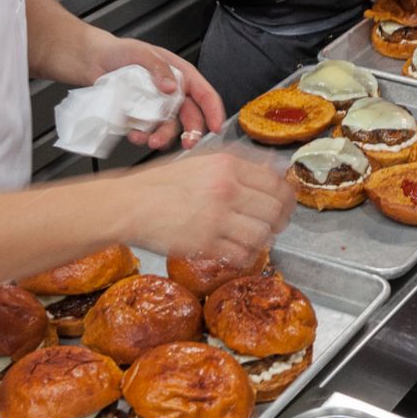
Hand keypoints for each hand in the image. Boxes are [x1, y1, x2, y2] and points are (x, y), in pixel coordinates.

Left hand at [91, 36, 225, 150]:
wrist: (95, 61)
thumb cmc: (121, 52)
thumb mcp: (141, 52)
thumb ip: (158, 67)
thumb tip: (171, 87)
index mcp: (181, 75)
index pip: (205, 94)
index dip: (213, 111)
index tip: (216, 127)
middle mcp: (173, 94)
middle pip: (191, 117)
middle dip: (191, 132)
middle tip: (187, 143)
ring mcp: (158, 108)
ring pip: (169, 128)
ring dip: (163, 137)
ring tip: (150, 140)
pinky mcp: (142, 118)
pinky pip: (148, 132)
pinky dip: (143, 137)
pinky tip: (134, 134)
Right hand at [119, 150, 295, 265]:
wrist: (129, 204)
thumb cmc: (160, 183)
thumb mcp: (200, 160)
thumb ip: (237, 162)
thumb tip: (272, 165)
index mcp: (227, 165)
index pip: (275, 182)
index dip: (287, 197)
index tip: (286, 204)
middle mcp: (226, 189)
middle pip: (275, 209)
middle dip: (280, 220)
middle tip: (275, 224)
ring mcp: (217, 217)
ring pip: (263, 234)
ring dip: (264, 239)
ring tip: (257, 239)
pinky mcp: (206, 242)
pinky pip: (242, 254)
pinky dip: (246, 256)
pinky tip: (240, 252)